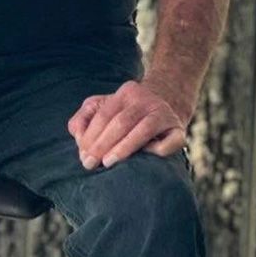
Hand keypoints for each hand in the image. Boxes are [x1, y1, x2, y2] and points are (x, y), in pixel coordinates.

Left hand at [67, 79, 185, 169]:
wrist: (169, 99)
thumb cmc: (128, 110)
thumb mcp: (104, 105)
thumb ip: (84, 117)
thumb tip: (76, 134)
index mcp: (126, 92)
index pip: (105, 114)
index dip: (91, 135)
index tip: (83, 155)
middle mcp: (146, 100)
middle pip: (121, 122)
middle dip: (102, 144)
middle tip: (89, 163)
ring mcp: (164, 113)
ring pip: (143, 130)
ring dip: (123, 148)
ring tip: (108, 163)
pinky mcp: (179, 129)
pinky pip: (171, 141)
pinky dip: (157, 150)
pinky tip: (145, 156)